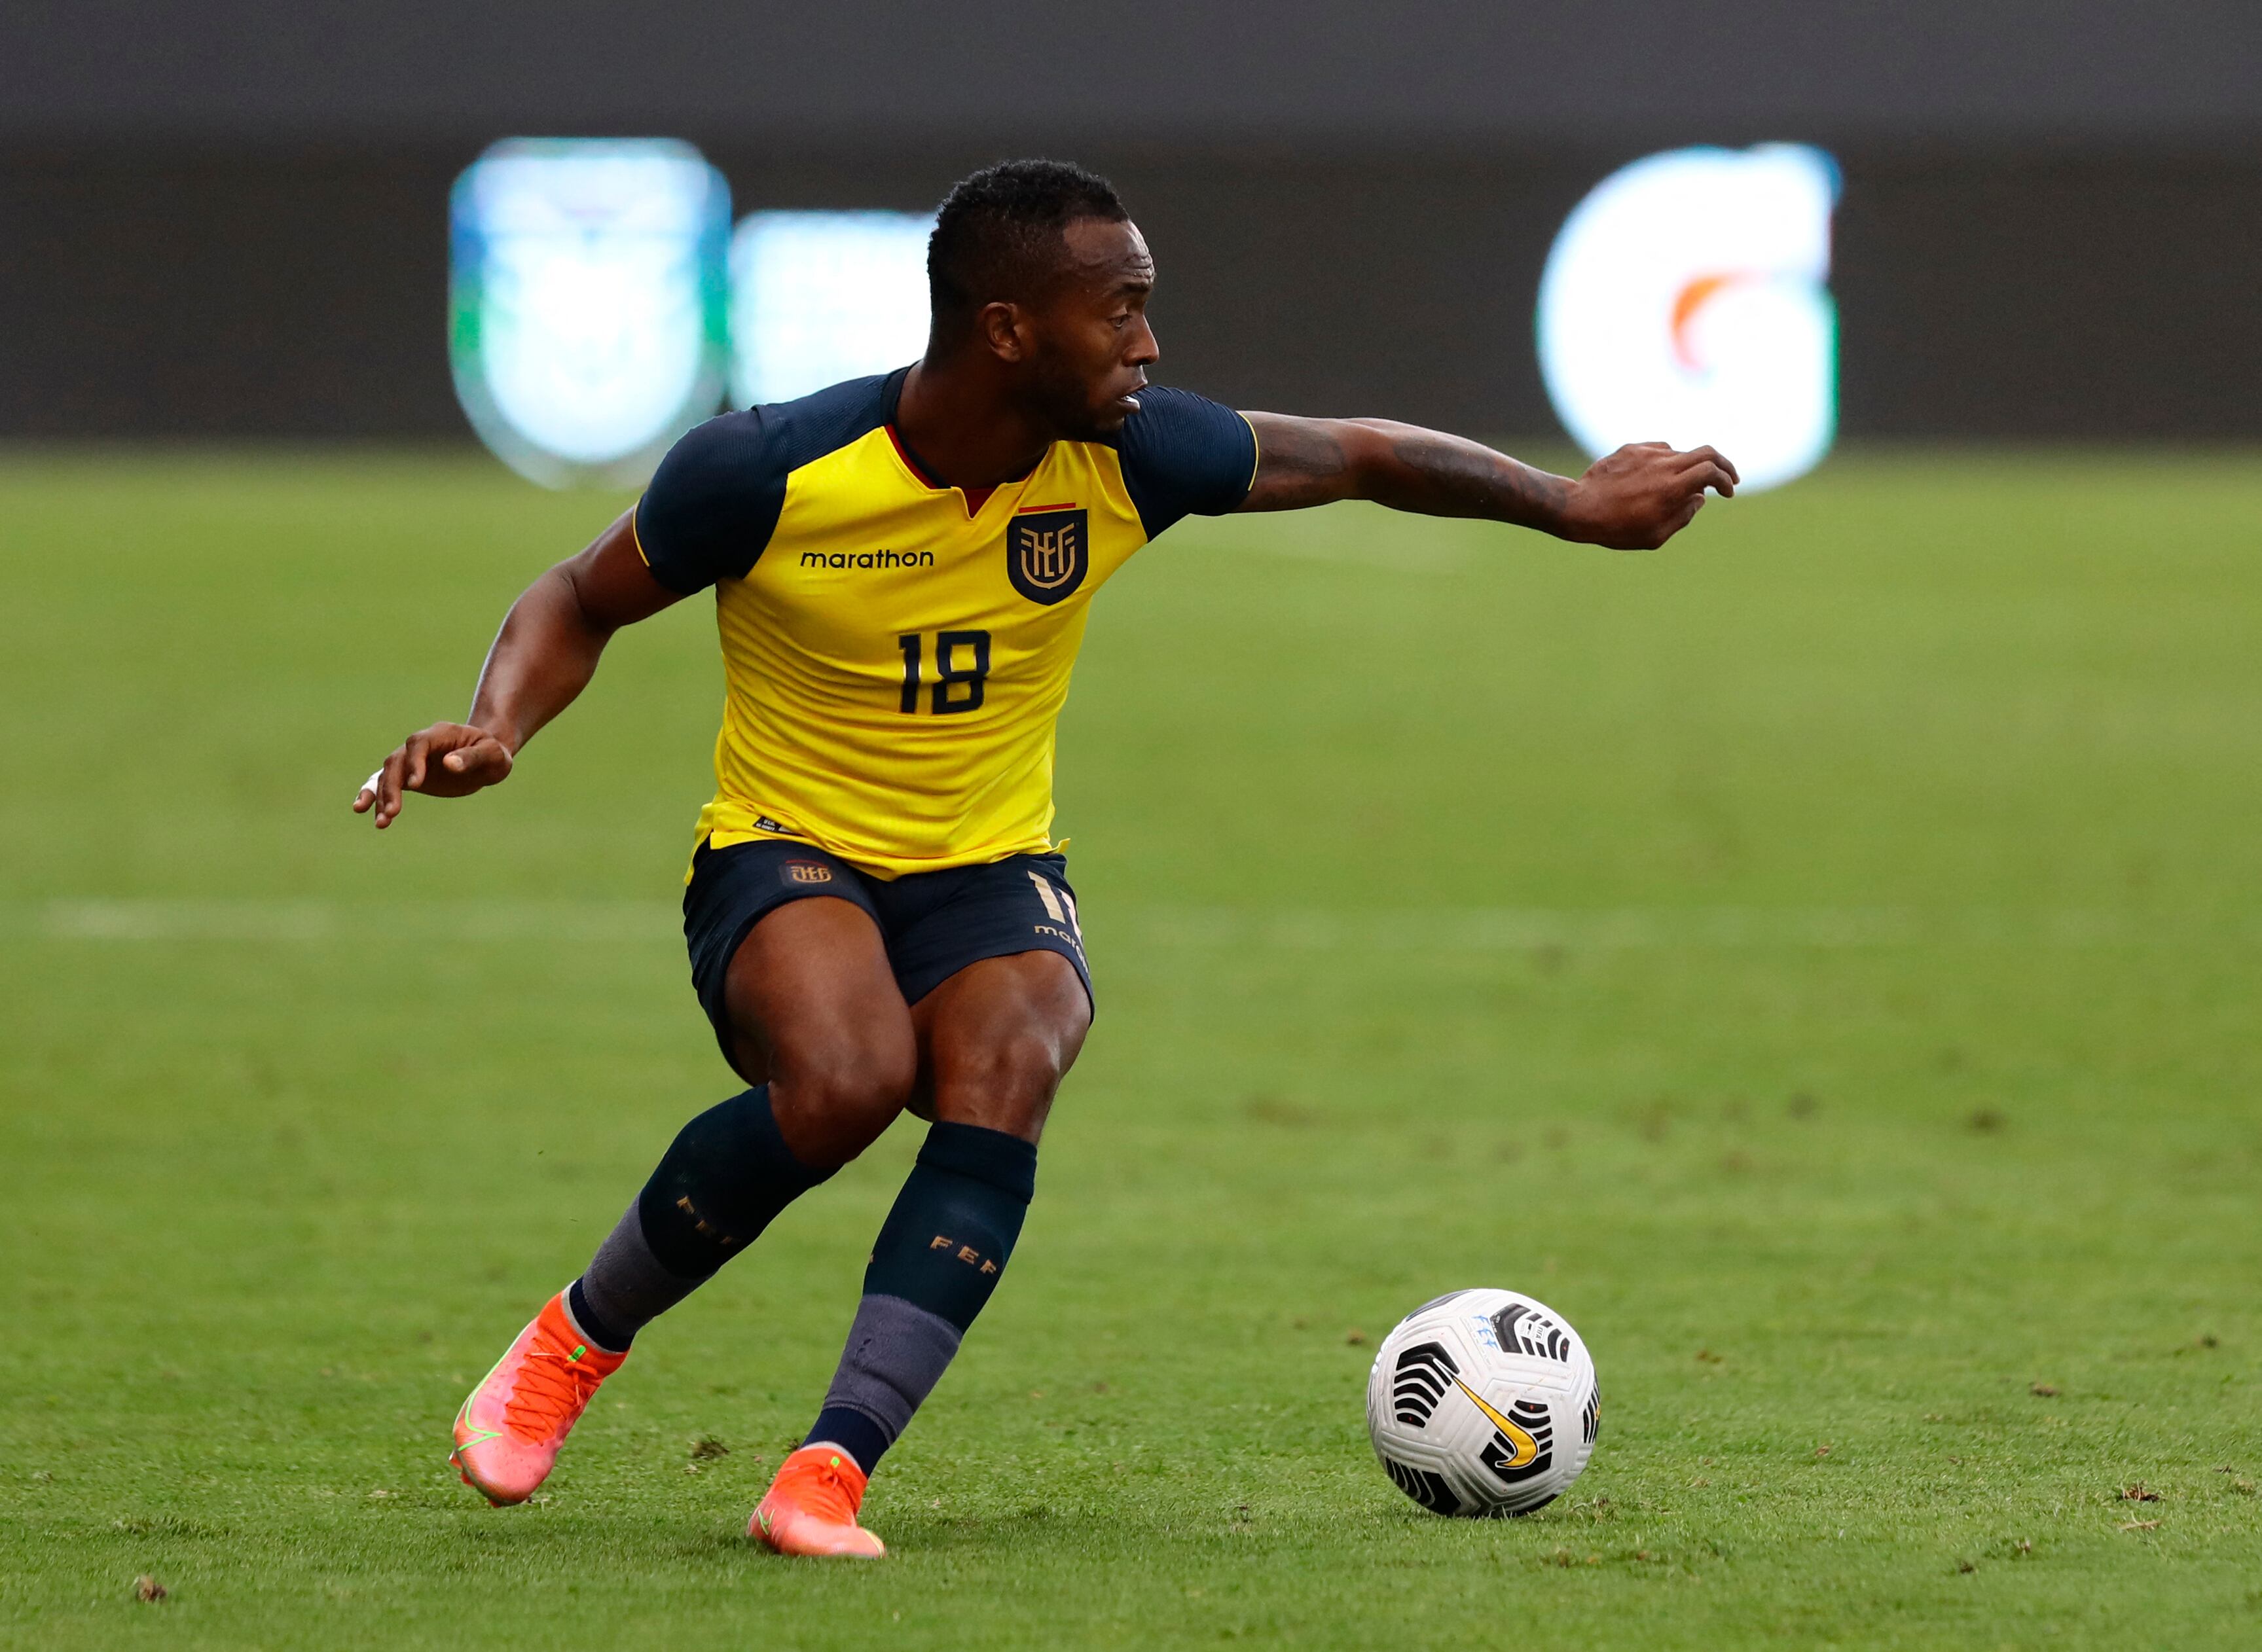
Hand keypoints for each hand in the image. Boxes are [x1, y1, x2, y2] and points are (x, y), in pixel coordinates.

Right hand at [352, 722, 513, 828]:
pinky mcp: (408, 775)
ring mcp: (411, 759)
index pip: (419, 744)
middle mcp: (421, 745)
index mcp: (441, 734)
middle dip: (392, 786)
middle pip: (397, 761)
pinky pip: (385, 782)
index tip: (415, 785)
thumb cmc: (493, 754)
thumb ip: (473, 758)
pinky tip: (364, 810)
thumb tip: (450, 764)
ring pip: (387, 774)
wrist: (487, 758)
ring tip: (381, 823)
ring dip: (380, 796)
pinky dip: (374, 794)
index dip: (414, 762)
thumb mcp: (492, 755)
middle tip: (393, 812)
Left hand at [1556, 443, 1737, 549]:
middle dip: (1723, 464)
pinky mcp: (1631, 448)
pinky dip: (1665, 462)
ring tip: (1675, 489)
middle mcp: (1663, 465)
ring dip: (1688, 468)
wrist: (1578, 509)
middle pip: (1706, 452)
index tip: (1728, 492)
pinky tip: (1653, 479)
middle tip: (1727, 478)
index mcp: (1672, 488)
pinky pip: (1658, 451)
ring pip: (1680, 453)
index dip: (1726, 479)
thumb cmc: (1616, 529)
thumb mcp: (1655, 535)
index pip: (1711, 471)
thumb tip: (1700, 498)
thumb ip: (1683, 516)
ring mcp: (1647, 453)